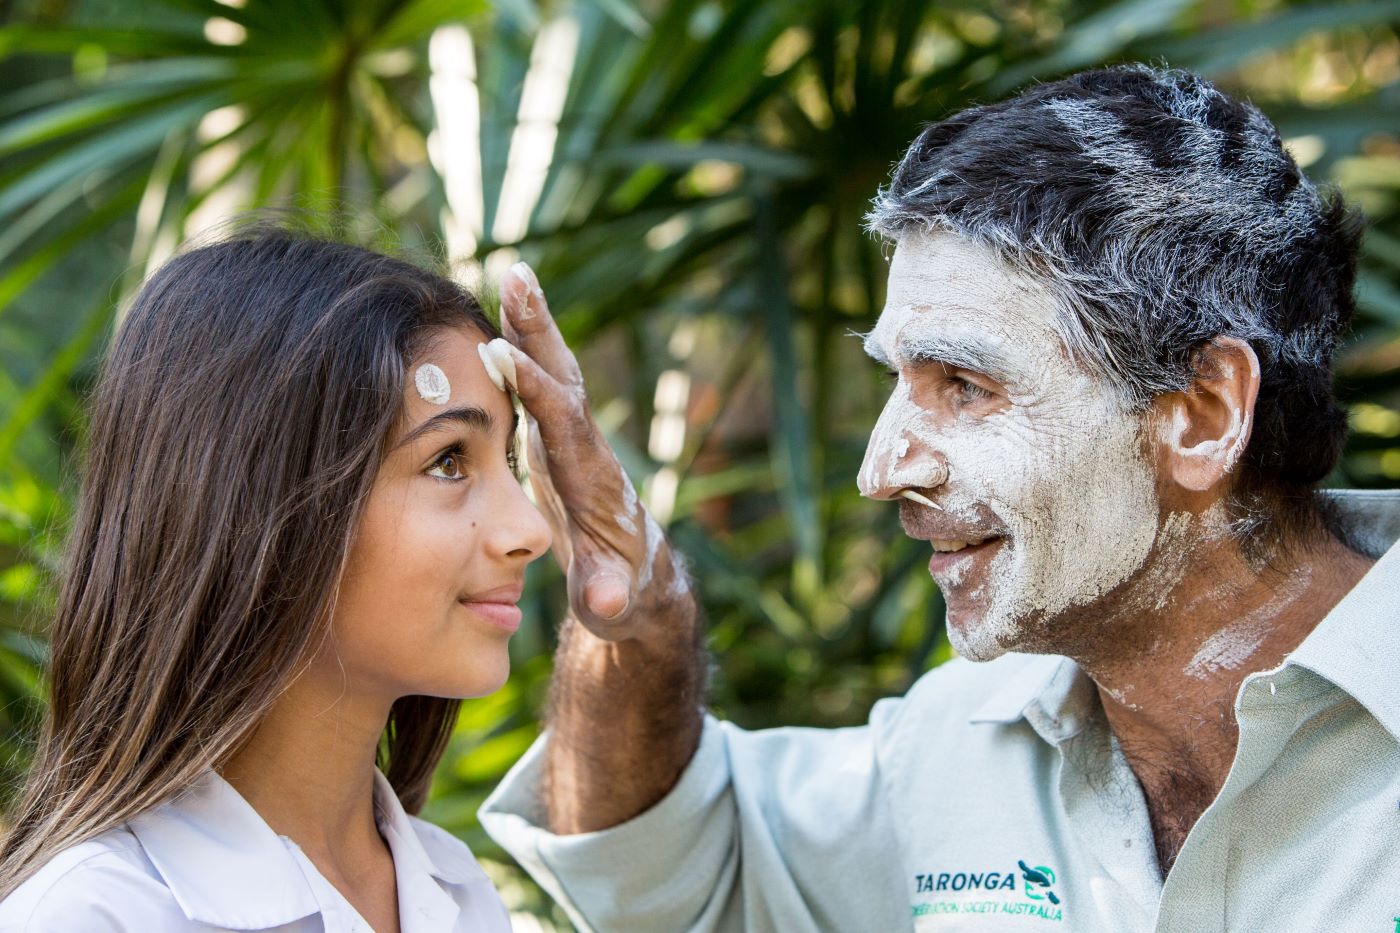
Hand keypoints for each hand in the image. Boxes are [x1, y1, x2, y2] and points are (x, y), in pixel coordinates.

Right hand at [491, 261, 690, 640]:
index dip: (533, 387)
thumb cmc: (620, 591)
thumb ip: (606, 596)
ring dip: (532, 326)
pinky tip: (502, 319)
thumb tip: (610, 603)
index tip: (500, 350)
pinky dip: (523, 351)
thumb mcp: (610, 601)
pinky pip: (540, 387)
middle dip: (539, 329)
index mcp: (591, 478)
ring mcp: (574, 441)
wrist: (639, 583)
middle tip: (519, 276)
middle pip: (563, 377)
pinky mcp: (559, 443)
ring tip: (515, 274)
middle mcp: (586, 448)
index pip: (562, 421)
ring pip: (554, 373)